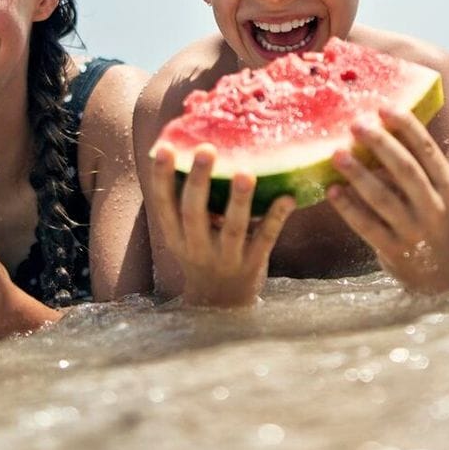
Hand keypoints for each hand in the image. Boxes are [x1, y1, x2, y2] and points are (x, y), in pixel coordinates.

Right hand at [146, 143, 296, 307]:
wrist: (221, 303)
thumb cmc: (204, 252)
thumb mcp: (186, 234)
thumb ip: (188, 202)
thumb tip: (193, 146)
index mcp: (175, 235)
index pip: (163, 203)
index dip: (161, 177)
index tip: (165, 148)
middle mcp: (196, 247)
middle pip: (194, 212)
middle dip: (200, 180)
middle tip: (207, 149)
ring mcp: (225, 259)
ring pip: (232, 228)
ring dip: (239, 200)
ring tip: (246, 173)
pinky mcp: (251, 265)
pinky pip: (265, 239)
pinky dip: (276, 218)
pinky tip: (287, 197)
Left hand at [327, 107, 448, 292]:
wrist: (441, 275)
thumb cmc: (430, 222)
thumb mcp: (436, 195)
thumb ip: (416, 168)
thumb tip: (379, 128)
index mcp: (448, 187)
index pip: (427, 151)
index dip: (407, 127)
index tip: (384, 106)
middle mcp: (435, 208)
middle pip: (406, 170)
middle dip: (380, 144)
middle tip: (356, 124)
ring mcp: (414, 231)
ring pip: (383, 198)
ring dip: (358, 174)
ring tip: (336, 154)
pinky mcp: (394, 250)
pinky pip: (367, 226)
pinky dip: (348, 208)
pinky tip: (332, 191)